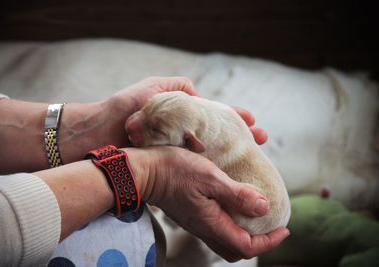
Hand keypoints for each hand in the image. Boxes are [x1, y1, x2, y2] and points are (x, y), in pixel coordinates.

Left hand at [60, 77, 266, 162]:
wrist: (102, 131)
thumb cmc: (127, 106)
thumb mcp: (156, 88)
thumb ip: (180, 88)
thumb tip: (202, 97)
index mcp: (181, 113)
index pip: (215, 114)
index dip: (234, 117)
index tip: (253, 120)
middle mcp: (182, 131)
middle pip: (218, 135)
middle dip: (241, 137)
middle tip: (262, 140)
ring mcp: (176, 148)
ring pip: (210, 152)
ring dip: (232, 154)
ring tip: (253, 156)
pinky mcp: (168, 163)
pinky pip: (193, 165)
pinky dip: (211, 168)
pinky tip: (226, 171)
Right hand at [125, 146, 289, 260]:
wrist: (144, 171)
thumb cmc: (175, 171)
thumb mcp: (210, 178)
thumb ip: (237, 195)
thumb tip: (263, 208)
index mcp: (211, 223)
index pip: (247, 246)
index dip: (269, 241)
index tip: (284, 228)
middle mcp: (204, 228)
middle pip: (235, 249)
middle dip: (258, 241)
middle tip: (271, 226)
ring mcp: (195, 222)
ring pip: (225, 239)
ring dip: (244, 231)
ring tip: (256, 215)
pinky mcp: (190, 213)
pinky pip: (215, 226)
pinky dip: (231, 221)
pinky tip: (234, 203)